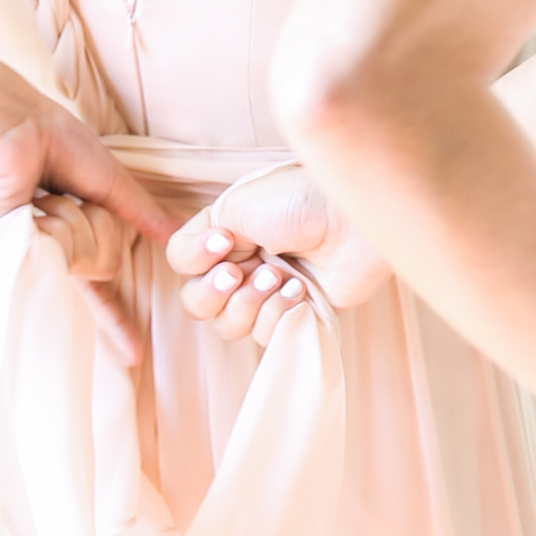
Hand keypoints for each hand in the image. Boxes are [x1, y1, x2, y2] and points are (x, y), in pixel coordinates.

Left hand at [0, 75, 179, 365]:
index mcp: (70, 241)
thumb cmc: (53, 141)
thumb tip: (176, 236)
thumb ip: (141, 214)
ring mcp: (28, 261)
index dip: (117, 322)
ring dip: (74, 215)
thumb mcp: (109, 181)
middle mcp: (48, 258)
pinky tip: (29, 200)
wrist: (11, 125)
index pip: (99, 291)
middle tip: (66, 191)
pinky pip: (60, 252)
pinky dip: (56, 219)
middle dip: (98, 223)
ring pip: (86, 259)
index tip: (134, 357)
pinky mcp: (7, 259)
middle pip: (106, 264)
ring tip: (43, 191)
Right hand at [165, 160, 391, 337]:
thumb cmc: (301, 200)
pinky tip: (299, 289)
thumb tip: (191, 264)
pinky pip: (266, 334)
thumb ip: (198, 238)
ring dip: (248, 302)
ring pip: (228, 325)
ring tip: (277, 277)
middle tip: (240, 271)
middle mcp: (243, 262)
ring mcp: (269, 290)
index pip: (182, 262)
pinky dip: (277, 312)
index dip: (195, 260)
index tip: (223, 242)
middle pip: (197, 302)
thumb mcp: (237, 206)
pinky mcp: (297, 313)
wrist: (354, 220)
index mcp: (226, 232)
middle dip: (214, 291)